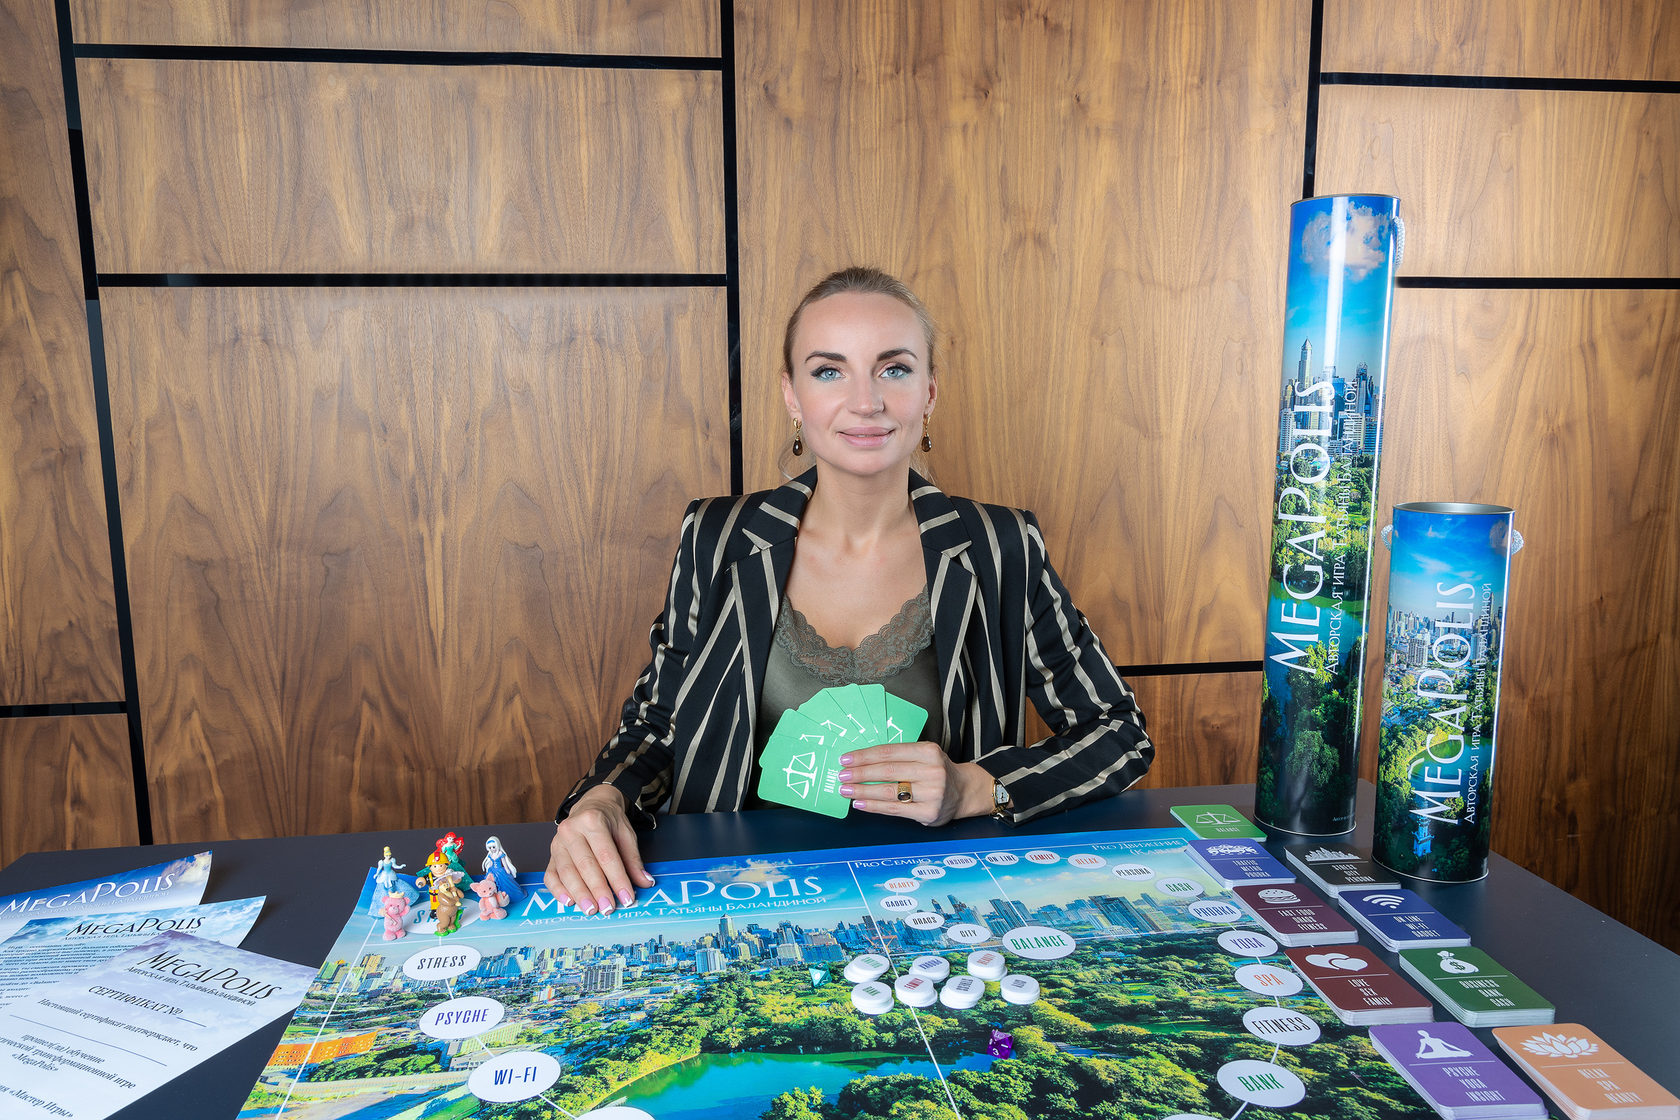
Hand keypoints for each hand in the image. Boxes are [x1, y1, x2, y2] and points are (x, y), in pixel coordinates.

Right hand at [544, 785, 654, 915]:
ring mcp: (557, 842)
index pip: (606, 855)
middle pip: (585, 864)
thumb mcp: (626, 834)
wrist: (590, 806)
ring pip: (566, 872)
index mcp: (592, 821)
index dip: (617, 879)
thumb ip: (633, 860)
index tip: (627, 898)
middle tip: (607, 909)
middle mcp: (571, 830)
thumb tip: (645, 882)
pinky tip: (569, 902)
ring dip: (579, 894)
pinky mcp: (550, 855)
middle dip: (597, 890)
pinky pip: (550, 875)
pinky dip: (558, 890)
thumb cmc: (609, 821)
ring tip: (591, 910)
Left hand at [837, 742, 993, 825]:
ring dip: (863, 790)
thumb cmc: (936, 770)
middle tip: (842, 775)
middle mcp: (932, 771)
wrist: (964, 791)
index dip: (865, 756)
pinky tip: (860, 803)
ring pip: (889, 791)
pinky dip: (874, 806)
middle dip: (861, 773)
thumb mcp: (924, 755)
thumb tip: (861, 761)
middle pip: (888, 771)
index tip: (846, 759)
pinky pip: (895, 809)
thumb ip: (900, 756)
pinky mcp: (929, 812)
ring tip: (846, 790)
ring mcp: (932, 793)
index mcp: (929, 751)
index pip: (889, 752)